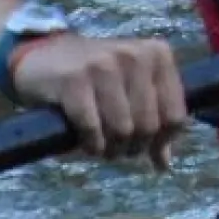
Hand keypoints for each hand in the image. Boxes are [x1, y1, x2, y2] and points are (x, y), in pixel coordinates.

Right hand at [5, 32, 191, 166]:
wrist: (42, 54)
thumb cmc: (94, 76)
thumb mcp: (130, 89)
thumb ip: (153, 119)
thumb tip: (164, 164)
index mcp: (157, 55)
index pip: (175, 115)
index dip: (162, 142)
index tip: (146, 148)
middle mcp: (135, 55)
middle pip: (148, 127)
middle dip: (132, 147)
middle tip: (117, 148)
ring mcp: (104, 65)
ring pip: (122, 130)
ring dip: (111, 149)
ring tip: (102, 146)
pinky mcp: (74, 79)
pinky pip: (92, 128)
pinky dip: (91, 145)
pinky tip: (86, 143)